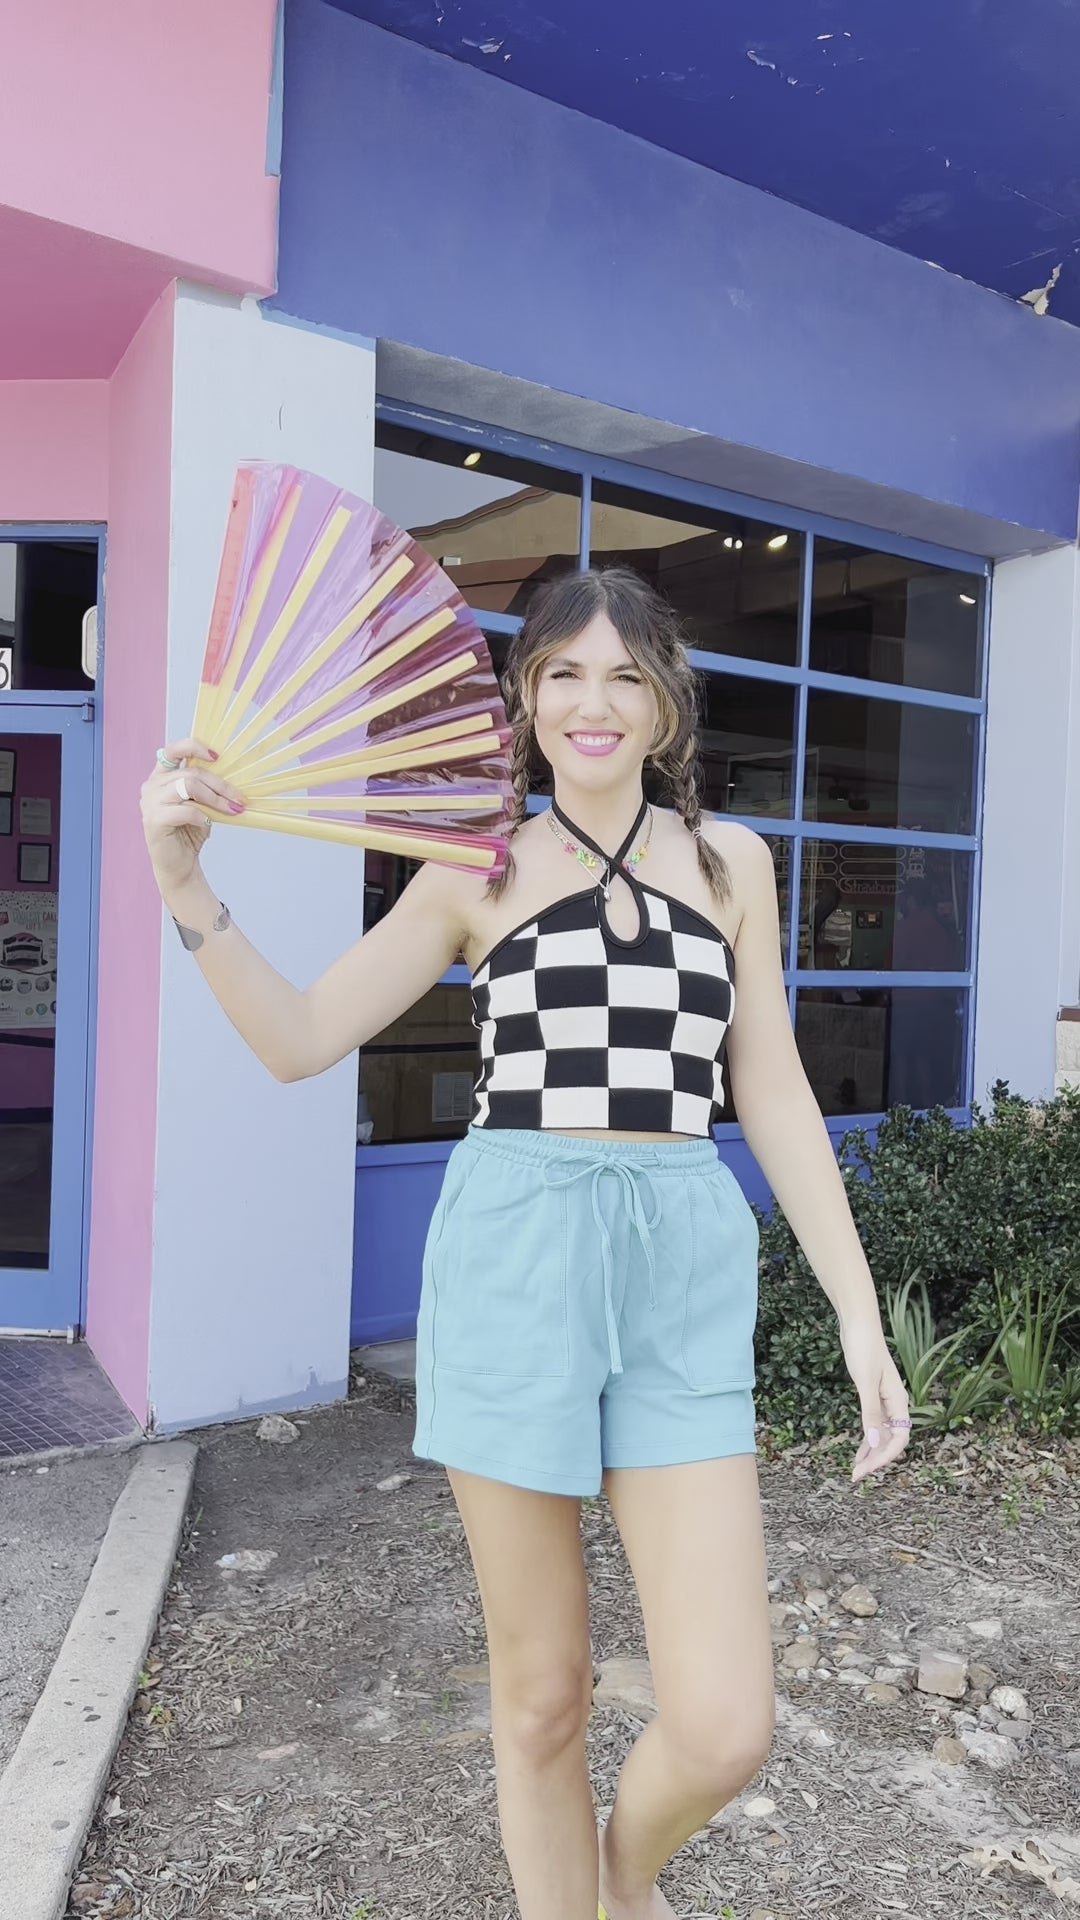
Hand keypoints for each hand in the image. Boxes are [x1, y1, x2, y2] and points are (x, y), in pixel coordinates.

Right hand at [140, 738, 245, 901]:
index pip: (173, 750)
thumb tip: (234, 779)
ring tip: (230, 810)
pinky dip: (202, 816)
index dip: (194, 747)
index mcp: (161, 776)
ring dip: (215, 799)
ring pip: (188, 786)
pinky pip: (186, 810)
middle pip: (191, 773)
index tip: (217, 756)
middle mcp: (151, 785)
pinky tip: (208, 824)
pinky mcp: (154, 820)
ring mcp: (150, 802)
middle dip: (220, 786)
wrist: (178, 865)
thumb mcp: (202, 805)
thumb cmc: (189, 832)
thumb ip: (207, 788)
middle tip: (239, 799)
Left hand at [841, 1316, 910, 1484]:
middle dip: (876, 1459)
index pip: (900, 1439)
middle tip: (857, 1475)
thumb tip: (875, 1442)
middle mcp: (895, 1404)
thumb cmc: (863, 1348)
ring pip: (883, 1435)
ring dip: (872, 1452)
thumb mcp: (865, 1382)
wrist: (858, 1324)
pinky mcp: (874, 1395)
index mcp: (898, 1401)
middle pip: (892, 1440)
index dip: (885, 1456)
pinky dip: (868, 1438)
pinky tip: (860, 1450)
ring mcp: (885, 1400)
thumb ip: (870, 1412)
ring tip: (857, 1470)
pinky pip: (875, 1424)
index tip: (867, 1469)